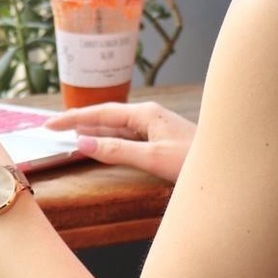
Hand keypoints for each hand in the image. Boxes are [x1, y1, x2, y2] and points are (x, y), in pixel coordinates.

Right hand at [44, 101, 195, 183]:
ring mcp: (156, 127)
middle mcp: (149, 116)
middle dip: (79, 122)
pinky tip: (101, 145)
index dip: (74, 119)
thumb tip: (83, 143)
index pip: (101, 113)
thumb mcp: (152, 157)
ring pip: (117, 127)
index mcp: (145, 114)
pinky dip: (109, 140)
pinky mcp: (161, 139)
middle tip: (53, 129)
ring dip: (93, 131)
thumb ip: (117, 150)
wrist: (227, 164)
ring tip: (69, 135)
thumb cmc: (195, 160)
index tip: (50, 125)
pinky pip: (127, 136)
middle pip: (106, 117)